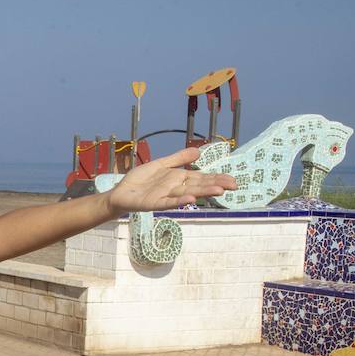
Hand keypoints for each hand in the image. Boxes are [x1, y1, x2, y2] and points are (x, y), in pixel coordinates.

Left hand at [105, 148, 236, 215]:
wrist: (121, 192)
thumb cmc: (141, 181)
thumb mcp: (161, 165)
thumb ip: (178, 158)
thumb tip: (198, 152)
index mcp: (178, 179)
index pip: (201, 178)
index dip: (216, 178)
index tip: (232, 180)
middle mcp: (175, 188)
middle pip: (198, 185)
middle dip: (215, 185)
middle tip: (234, 186)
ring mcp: (165, 196)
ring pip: (187, 193)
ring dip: (203, 192)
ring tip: (218, 191)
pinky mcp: (153, 203)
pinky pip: (168, 202)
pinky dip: (179, 200)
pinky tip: (190, 198)